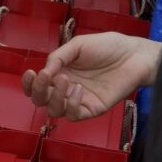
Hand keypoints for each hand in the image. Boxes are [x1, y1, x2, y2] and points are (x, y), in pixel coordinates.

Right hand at [23, 31, 158, 120]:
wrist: (133, 54)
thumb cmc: (108, 47)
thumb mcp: (78, 45)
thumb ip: (58, 56)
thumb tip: (44, 70)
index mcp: (60, 72)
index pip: (37, 85)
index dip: (28, 84)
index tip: (30, 73)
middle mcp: (67, 88)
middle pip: (41, 101)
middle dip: (37, 91)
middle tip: (45, 77)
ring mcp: (80, 100)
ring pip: (56, 111)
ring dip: (55, 97)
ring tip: (65, 80)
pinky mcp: (93, 108)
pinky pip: (75, 115)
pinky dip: (72, 105)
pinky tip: (79, 90)